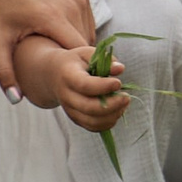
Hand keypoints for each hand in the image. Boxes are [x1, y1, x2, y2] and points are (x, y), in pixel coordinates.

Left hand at [0, 0, 94, 98]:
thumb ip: (5, 72)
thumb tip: (16, 100)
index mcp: (52, 17)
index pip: (80, 52)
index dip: (79, 72)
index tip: (73, 87)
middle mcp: (71, 6)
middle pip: (86, 47)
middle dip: (77, 64)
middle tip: (61, 77)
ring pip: (89, 37)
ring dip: (78, 51)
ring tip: (60, 61)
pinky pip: (87, 25)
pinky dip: (79, 36)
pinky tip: (61, 43)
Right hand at [13, 35, 130, 132]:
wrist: (54, 76)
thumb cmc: (76, 62)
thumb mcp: (88, 54)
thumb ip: (105, 60)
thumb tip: (120, 69)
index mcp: (68, 75)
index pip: (84, 85)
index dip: (103, 86)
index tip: (118, 83)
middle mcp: (66, 95)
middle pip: (88, 107)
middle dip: (112, 105)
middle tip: (126, 97)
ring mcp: (69, 110)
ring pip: (92, 121)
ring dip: (112, 115)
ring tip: (124, 103)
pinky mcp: (75, 119)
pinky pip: (93, 127)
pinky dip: (108, 122)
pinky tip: (117, 111)